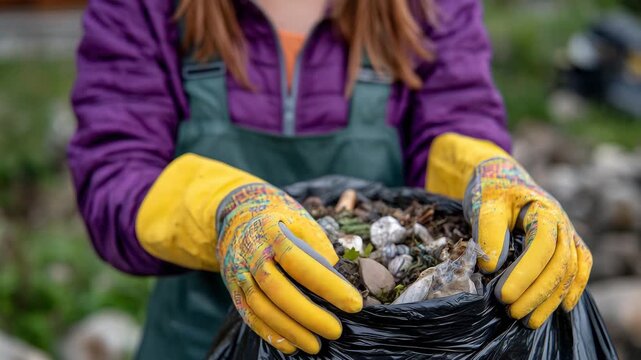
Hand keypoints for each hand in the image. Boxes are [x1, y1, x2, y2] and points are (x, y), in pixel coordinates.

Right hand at [217, 183, 361, 353]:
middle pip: (277, 289)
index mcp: (272, 231)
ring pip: (261, 306)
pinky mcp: (233, 288)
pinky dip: (268, 333)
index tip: (353, 303)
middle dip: (308, 314)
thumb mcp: (301, 220)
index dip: (326, 284)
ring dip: (289, 329)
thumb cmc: (280, 219)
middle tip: (336, 330)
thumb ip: (318, 246)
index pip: (299, 261)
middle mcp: (251, 252)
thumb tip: (337, 278)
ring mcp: (239, 272)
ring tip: (315, 345)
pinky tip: (290, 345)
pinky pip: (248, 314)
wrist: (237, 214)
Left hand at [464, 157, 591, 327]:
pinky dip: (574, 288)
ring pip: (569, 270)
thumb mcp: (484, 205)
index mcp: (544, 209)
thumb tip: (492, 269)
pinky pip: (580, 267)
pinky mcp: (566, 243)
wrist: (501, 176)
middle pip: (559, 263)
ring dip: (551, 298)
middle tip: (512, 311)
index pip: (541, 247)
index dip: (525, 274)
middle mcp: (562, 223)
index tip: (503, 295)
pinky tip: (563, 308)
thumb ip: (488, 233)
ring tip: (529, 320)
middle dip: (537, 292)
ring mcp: (567, 233)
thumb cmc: (491, 189)